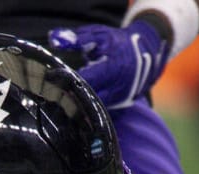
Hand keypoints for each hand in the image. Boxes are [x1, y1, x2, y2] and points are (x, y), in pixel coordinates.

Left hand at [49, 20, 169, 109]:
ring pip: (93, 109)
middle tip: (52, 91)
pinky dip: (87, 109)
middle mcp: (117, 87)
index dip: (66, 79)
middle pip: (87, 99)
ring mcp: (120, 99)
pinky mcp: (121, 106)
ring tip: (60, 98)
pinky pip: (100, 113)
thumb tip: (54, 40)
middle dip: (69, 96)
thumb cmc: (118, 42)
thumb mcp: (99, 35)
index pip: (83, 79)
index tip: (51, 76)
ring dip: (77, 105)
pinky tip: (74, 105)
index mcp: (111, 69)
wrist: (147, 52)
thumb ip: (76, 39)